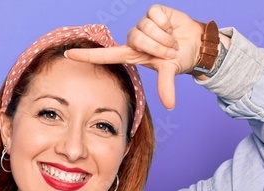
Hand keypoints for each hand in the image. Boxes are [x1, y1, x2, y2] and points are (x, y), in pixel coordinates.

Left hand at [63, 5, 203, 109]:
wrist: (195, 44)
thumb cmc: (178, 58)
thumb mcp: (170, 71)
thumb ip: (166, 86)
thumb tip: (170, 106)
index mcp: (132, 54)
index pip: (105, 55)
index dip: (86, 55)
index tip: (67, 54)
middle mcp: (134, 38)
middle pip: (136, 39)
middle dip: (157, 46)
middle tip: (169, 51)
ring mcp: (143, 24)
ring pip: (146, 28)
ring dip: (164, 37)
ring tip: (171, 41)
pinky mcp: (153, 11)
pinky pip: (155, 17)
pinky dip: (167, 24)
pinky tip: (171, 27)